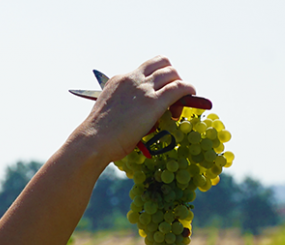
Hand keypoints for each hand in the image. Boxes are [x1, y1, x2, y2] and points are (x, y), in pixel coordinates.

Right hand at [71, 56, 196, 166]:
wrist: (93, 140)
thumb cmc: (98, 135)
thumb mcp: (109, 110)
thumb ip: (124, 106)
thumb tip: (137, 117)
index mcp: (119, 80)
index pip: (144, 69)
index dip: (157, 78)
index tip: (158, 92)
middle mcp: (132, 79)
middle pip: (161, 64)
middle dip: (171, 76)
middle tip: (172, 96)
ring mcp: (143, 89)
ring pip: (172, 73)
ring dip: (180, 84)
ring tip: (179, 103)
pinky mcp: (154, 101)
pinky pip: (179, 87)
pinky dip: (188, 90)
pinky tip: (191, 97)